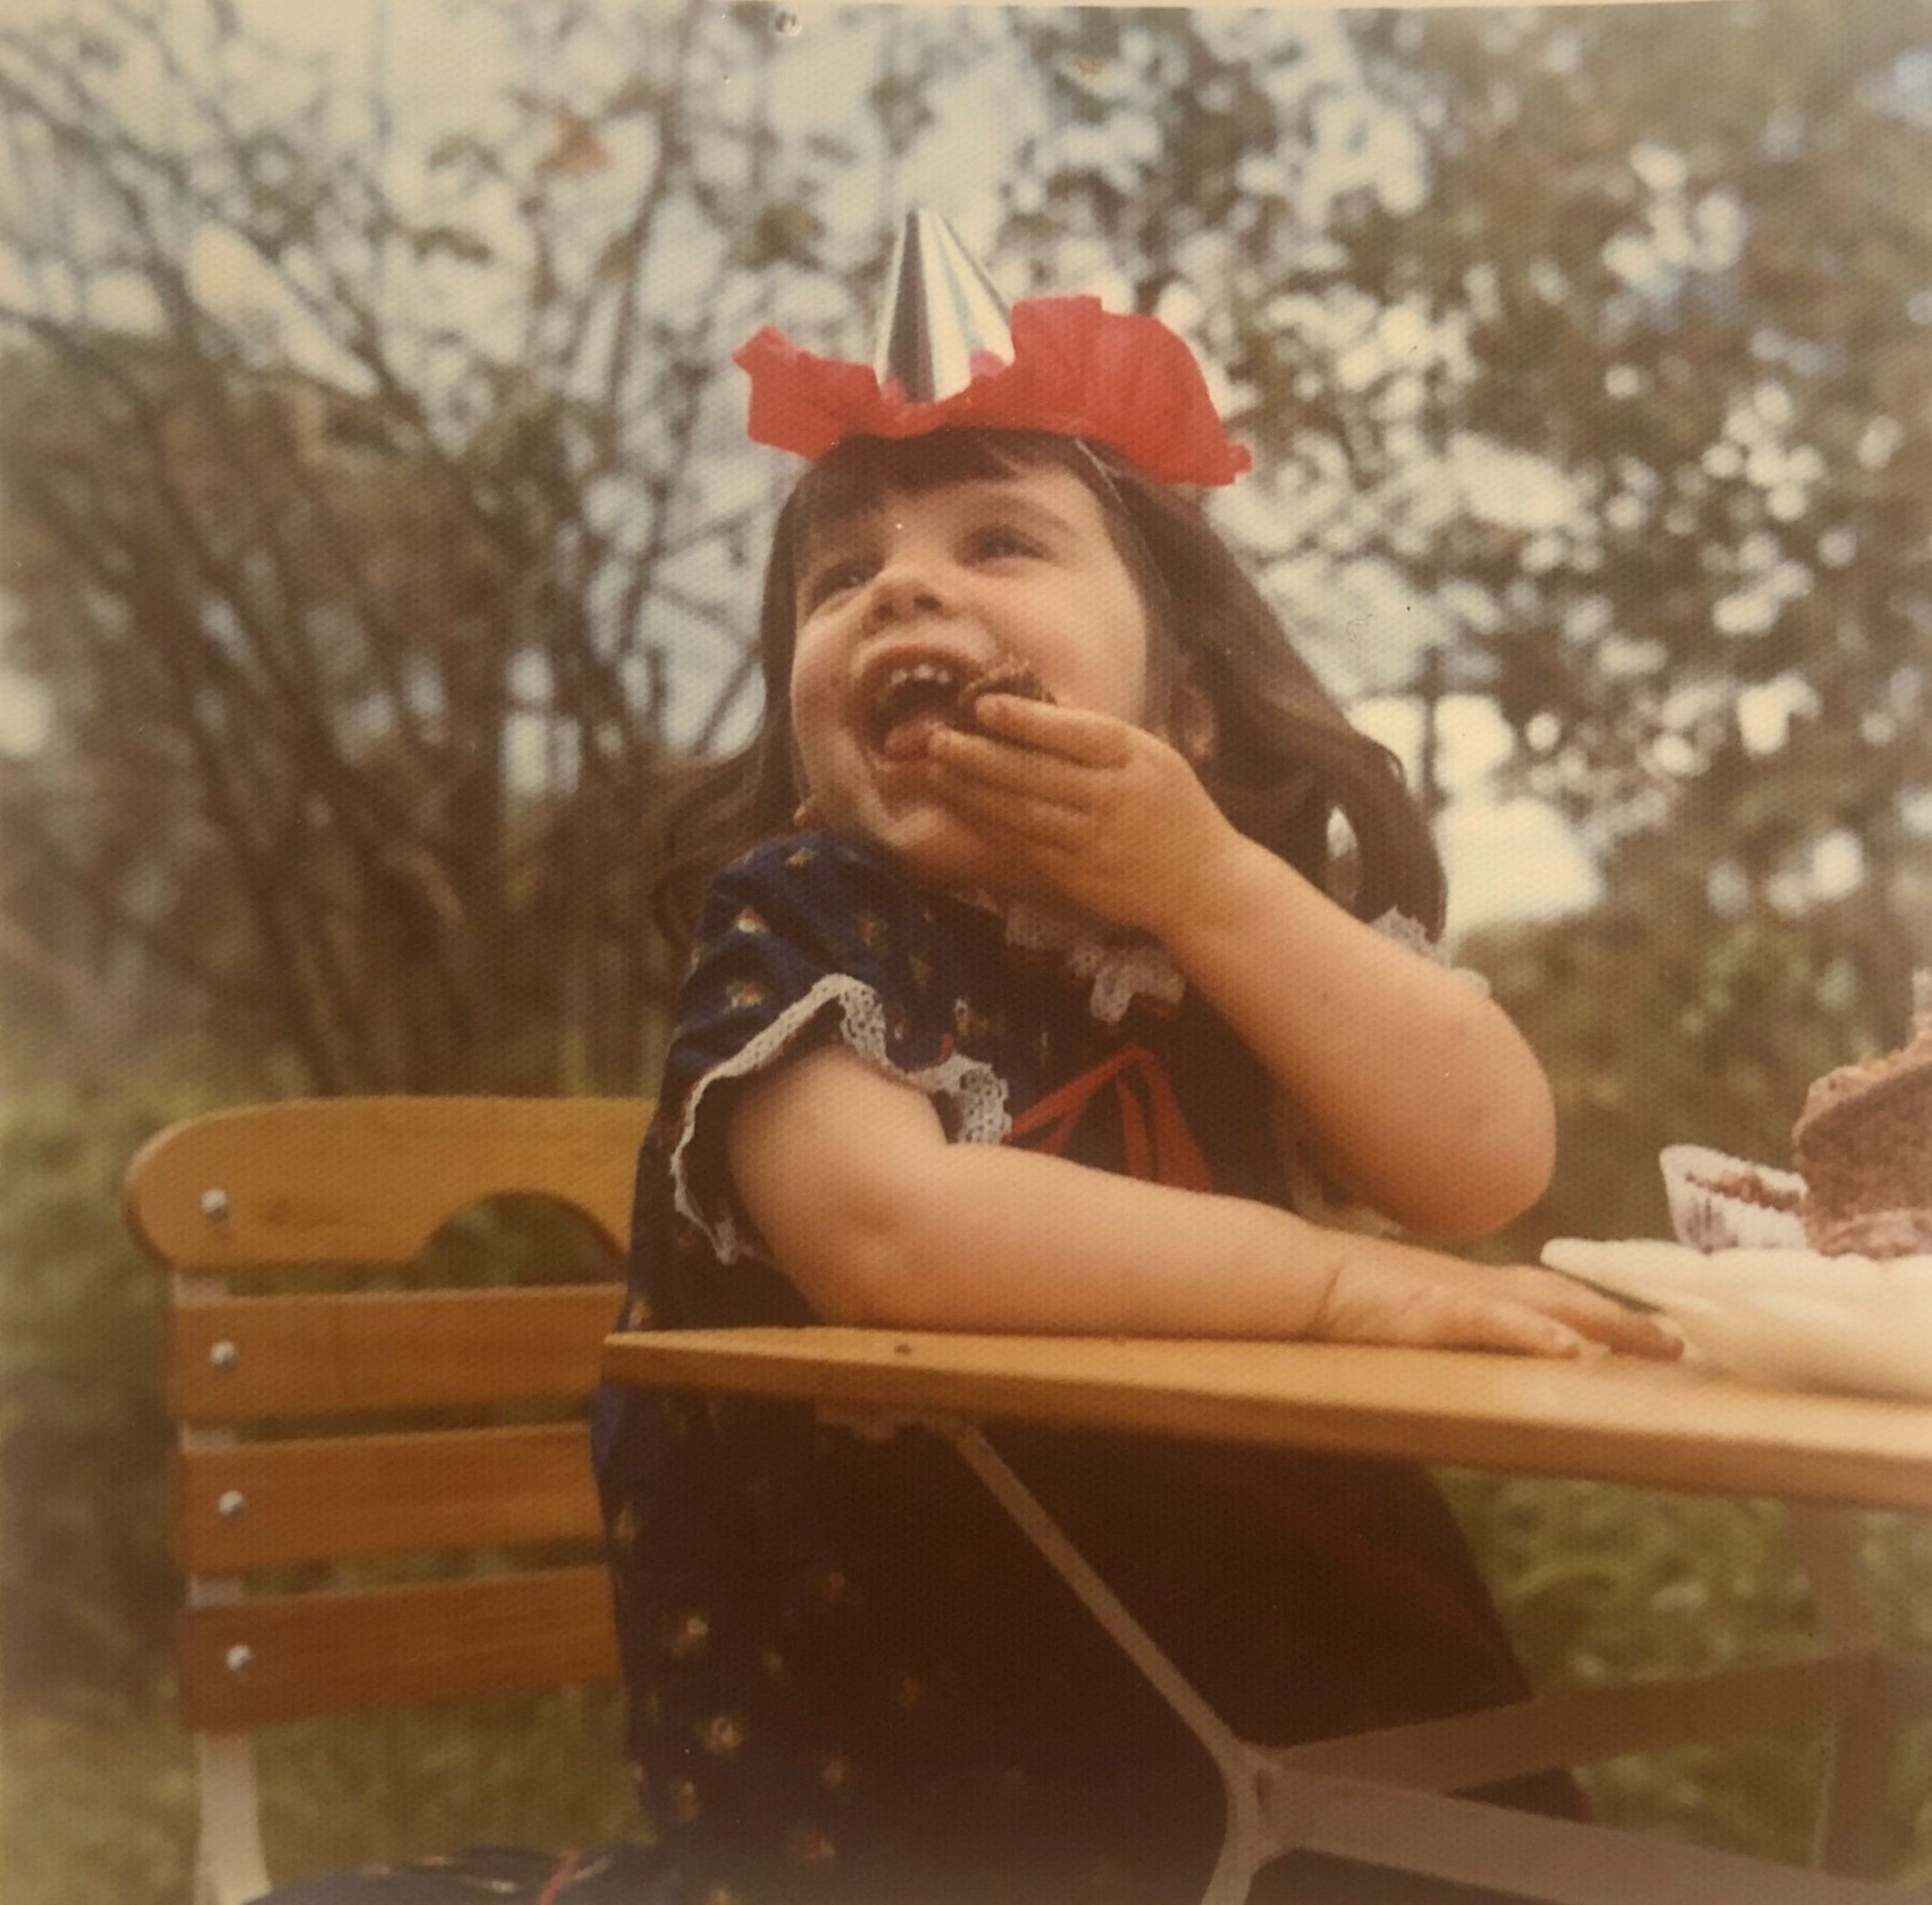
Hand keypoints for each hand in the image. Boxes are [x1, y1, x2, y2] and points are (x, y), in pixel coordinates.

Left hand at [923, 694, 1240, 933]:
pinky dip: (990, 826)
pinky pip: (1025, 846)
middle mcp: (1113, 798)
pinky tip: (964, 808)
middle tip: (937, 739)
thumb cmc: (1175, 810)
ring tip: (937, 770)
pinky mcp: (1078, 876)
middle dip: (980, 755)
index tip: (982, 706)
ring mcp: (1093, 841)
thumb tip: (1035, 708)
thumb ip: (1099, 738)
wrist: (1203, 885)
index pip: (1074, 734)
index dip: (1025, 721)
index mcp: (1135, 759)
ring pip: (1022, 813)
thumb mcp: (1153, 758)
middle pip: (1036, 774)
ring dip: (974, 791)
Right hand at [1307, 1248, 1683, 1360]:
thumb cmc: (1346, 1301)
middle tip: (1679, 1341)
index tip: (1651, 1327)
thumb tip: (1482, 1352)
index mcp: (1475, 1288)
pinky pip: (1496, 1322)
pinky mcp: (1436, 1310)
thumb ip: (1449, 1327)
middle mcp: (1481, 1285)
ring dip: (1605, 1323)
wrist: (1301, 1276)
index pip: (1554, 1294)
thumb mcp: (1412, 1316)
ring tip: (1655, 1343)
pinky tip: (1569, 1349)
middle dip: (1625, 1320)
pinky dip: (1535, 1333)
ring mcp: (1461, 1295)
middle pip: (1569, 1296)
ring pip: (1550, 1305)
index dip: (1603, 1310)